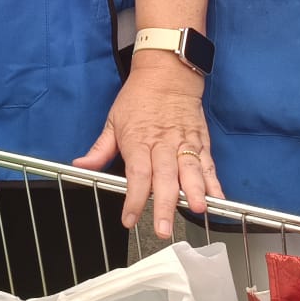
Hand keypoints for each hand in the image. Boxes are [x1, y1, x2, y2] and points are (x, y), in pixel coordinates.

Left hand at [74, 54, 219, 236]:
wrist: (167, 72)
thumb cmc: (139, 97)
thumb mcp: (113, 120)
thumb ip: (100, 149)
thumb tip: (80, 165)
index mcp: (138, 140)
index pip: (137, 174)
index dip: (134, 199)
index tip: (129, 218)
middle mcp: (163, 144)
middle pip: (164, 177)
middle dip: (165, 204)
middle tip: (164, 228)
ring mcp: (184, 143)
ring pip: (190, 171)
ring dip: (195, 192)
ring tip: (197, 209)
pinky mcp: (200, 141)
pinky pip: (208, 165)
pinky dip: (214, 183)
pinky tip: (218, 199)